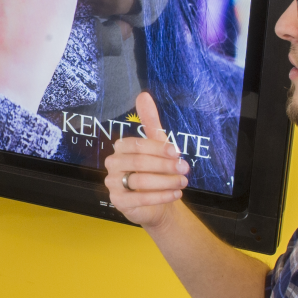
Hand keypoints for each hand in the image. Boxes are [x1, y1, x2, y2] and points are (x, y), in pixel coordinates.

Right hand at [104, 91, 188, 228]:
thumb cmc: (156, 171)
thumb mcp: (157, 145)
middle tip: (185, 168)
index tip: (177, 152)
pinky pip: (140, 199)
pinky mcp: (118, 202)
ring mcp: (113, 184)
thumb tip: (143, 95)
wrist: (157, 203)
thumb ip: (150, 121)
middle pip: (138, 163)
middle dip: (165, 166)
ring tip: (183, 182)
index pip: (137, 145)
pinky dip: (161, 196)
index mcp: (120, 148)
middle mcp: (113, 165)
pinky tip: (176, 194)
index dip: (158, 148)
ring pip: (140, 181)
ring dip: (166, 181)